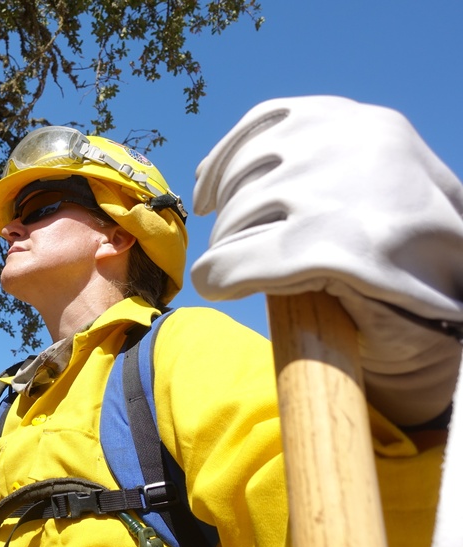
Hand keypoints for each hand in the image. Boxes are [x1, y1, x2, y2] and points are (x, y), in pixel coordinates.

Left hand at [191, 95, 462, 425]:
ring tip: (243, 274)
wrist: (458, 325)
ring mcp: (347, 194)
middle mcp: (358, 144)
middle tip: (232, 249)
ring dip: (226, 250)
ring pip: (237, 216)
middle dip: (228, 215)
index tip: (207, 198)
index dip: (226, 164)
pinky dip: (220, 276)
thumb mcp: (370, 186)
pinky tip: (222, 287)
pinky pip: (238, 260)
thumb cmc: (407, 263)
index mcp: (370, 124)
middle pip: (246, 171)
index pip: (269, 122)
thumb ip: (314, 164)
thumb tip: (210, 171)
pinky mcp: (336, 251)